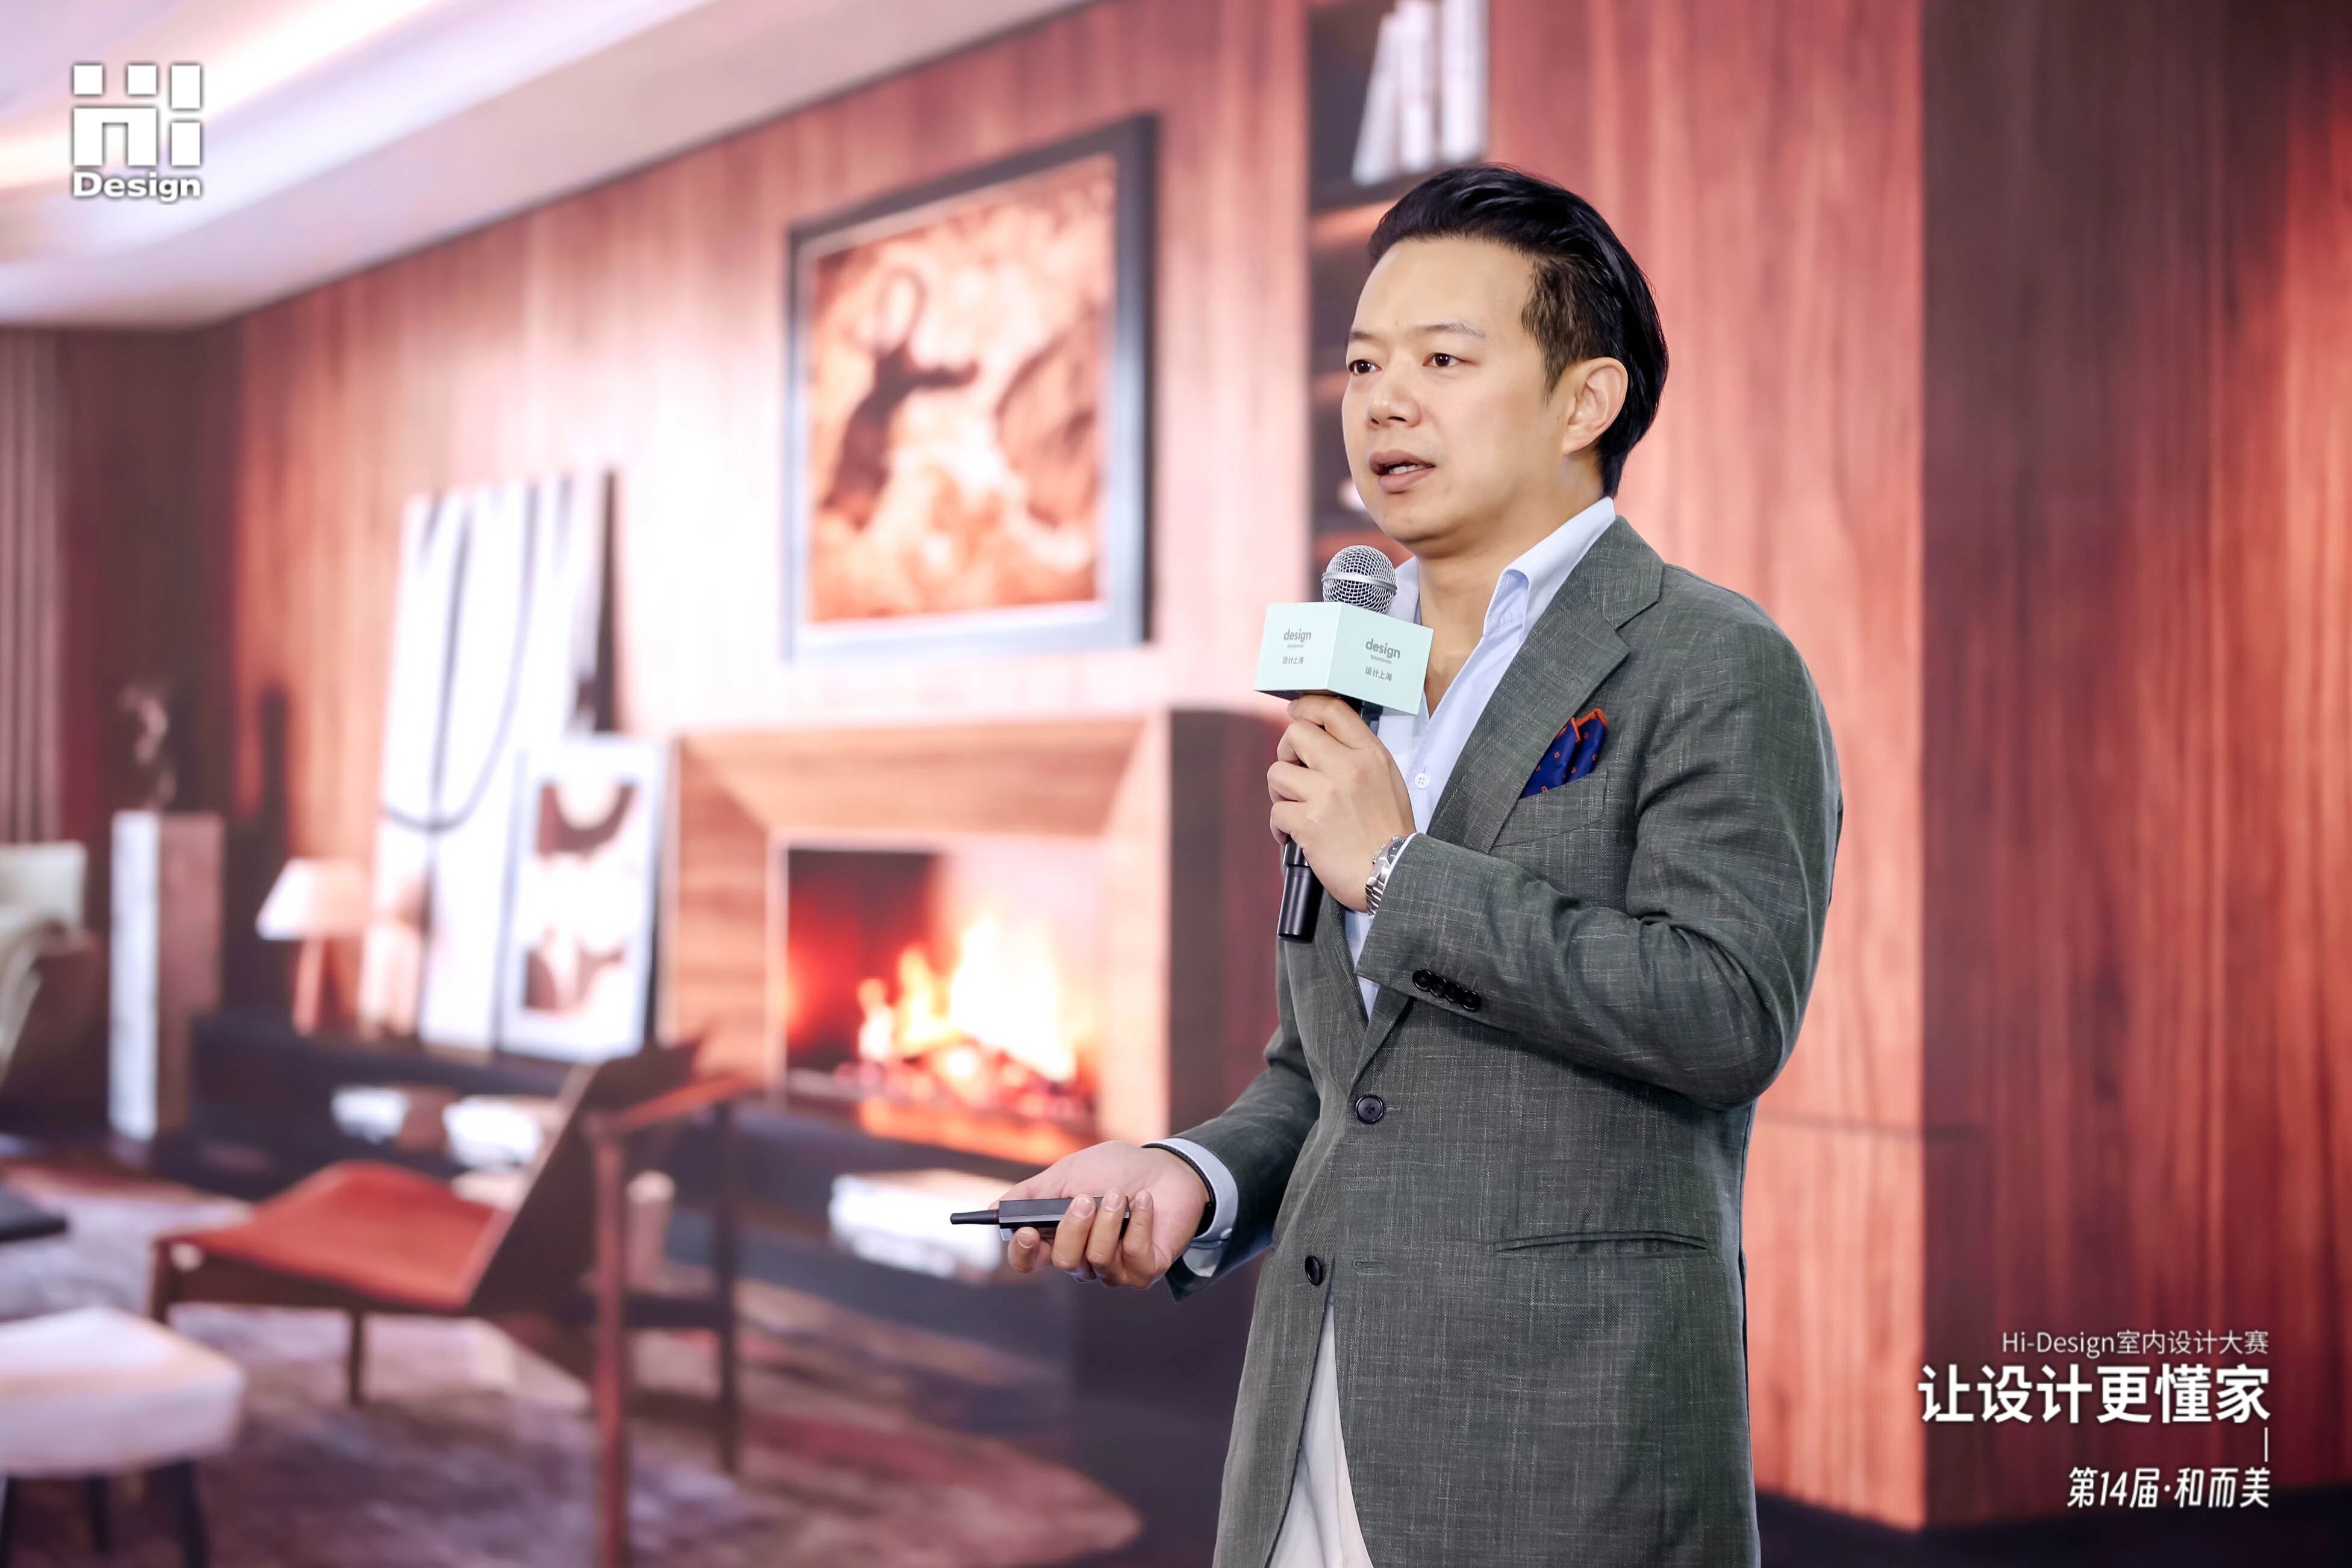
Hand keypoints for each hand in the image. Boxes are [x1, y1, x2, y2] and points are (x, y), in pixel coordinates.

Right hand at [999, 1140, 1209, 1287]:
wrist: (1168, 1168)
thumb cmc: (1116, 1169)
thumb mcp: (1069, 1173)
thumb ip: (1032, 1193)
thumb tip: (992, 1210)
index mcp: (1059, 1237)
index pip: (1029, 1260)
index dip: (1022, 1254)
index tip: (1025, 1232)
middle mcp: (1083, 1259)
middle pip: (1062, 1260)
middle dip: (1073, 1227)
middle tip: (1086, 1199)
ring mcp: (1114, 1269)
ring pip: (1096, 1260)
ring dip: (1107, 1221)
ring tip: (1118, 1194)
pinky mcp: (1144, 1271)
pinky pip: (1132, 1257)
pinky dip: (1138, 1223)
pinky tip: (1143, 1201)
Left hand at [1268, 694, 1414, 911]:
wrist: (1394, 873)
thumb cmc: (1390, 831)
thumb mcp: (1388, 779)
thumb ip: (1358, 755)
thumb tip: (1323, 739)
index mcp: (1370, 755)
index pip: (1332, 710)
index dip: (1306, 707)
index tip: (1296, 713)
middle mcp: (1348, 768)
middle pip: (1295, 734)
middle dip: (1287, 752)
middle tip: (1295, 772)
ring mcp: (1326, 795)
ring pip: (1277, 773)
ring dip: (1281, 792)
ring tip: (1298, 808)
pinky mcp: (1308, 823)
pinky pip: (1276, 812)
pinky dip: (1280, 826)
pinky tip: (1294, 835)